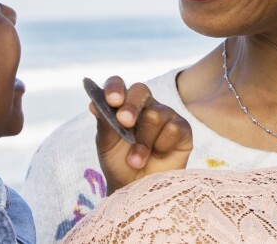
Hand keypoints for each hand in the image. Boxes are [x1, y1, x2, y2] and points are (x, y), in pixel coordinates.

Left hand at [91, 75, 192, 194]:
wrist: (137, 190)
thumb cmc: (120, 165)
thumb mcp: (107, 146)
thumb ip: (104, 125)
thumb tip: (94, 104)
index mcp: (123, 105)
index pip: (118, 85)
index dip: (115, 88)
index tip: (111, 100)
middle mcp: (146, 106)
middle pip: (141, 91)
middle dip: (131, 106)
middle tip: (124, 122)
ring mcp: (165, 115)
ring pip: (156, 115)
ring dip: (143, 143)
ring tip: (136, 161)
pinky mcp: (182, 129)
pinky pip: (173, 129)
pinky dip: (162, 146)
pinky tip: (159, 156)